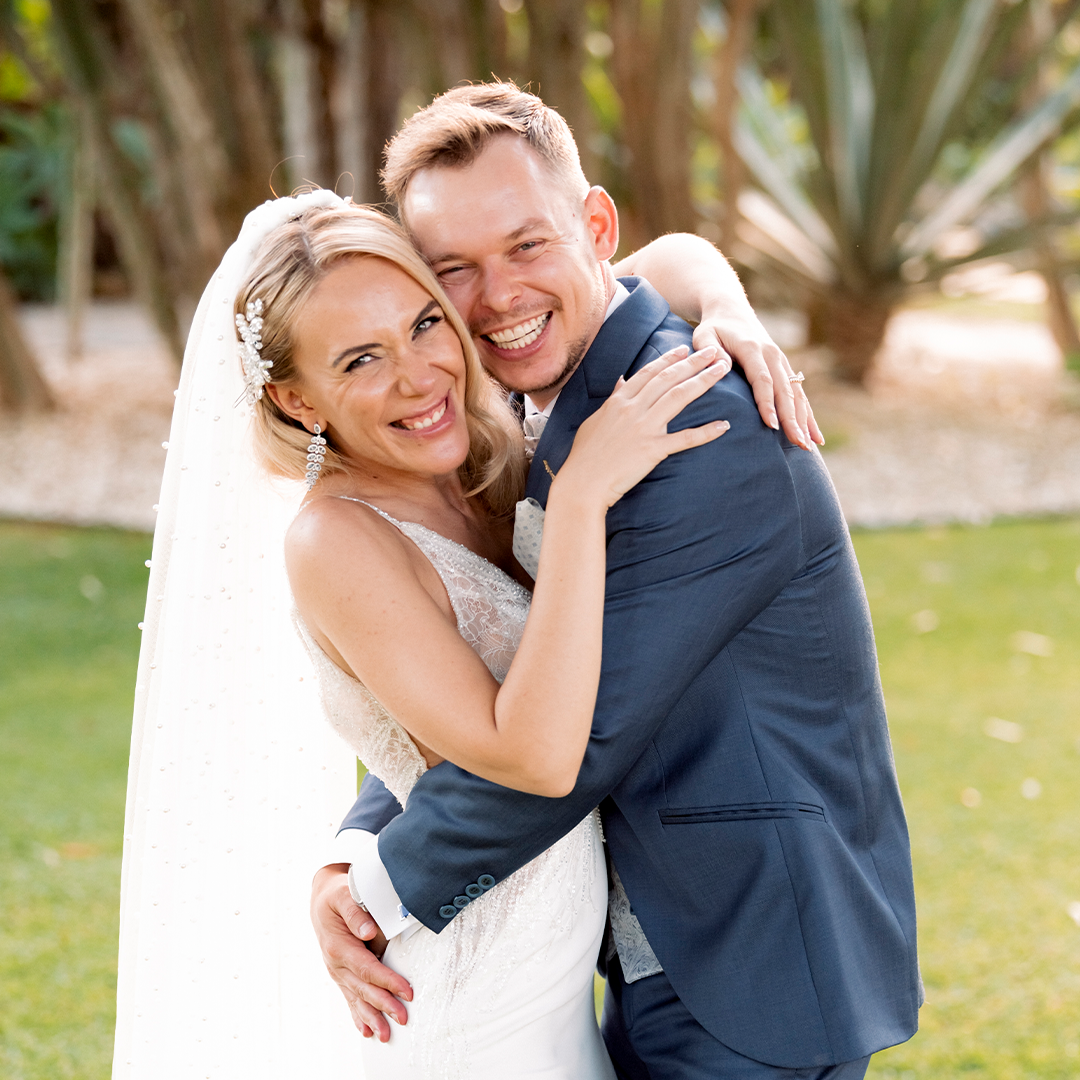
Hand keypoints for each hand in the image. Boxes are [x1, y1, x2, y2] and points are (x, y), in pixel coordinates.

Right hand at [310, 864, 412, 1040]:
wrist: (322, 898)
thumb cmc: (337, 895)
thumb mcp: (344, 895)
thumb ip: (356, 913)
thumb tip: (369, 932)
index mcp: (338, 946)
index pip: (367, 968)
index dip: (387, 981)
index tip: (406, 991)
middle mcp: (335, 963)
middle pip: (363, 988)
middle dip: (384, 1005)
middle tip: (403, 1018)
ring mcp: (337, 971)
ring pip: (356, 998)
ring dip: (372, 1017)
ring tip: (385, 1035)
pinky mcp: (341, 974)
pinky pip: (350, 997)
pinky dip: (359, 1015)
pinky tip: (367, 1030)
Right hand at [561, 345, 730, 508]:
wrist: (582, 483)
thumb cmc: (585, 455)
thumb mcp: (596, 420)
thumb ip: (612, 399)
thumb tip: (622, 380)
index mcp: (619, 401)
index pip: (649, 373)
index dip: (669, 359)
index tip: (685, 349)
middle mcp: (633, 409)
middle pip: (668, 379)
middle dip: (693, 362)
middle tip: (714, 351)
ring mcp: (644, 428)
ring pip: (678, 397)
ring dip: (703, 381)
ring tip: (722, 369)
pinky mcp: (653, 450)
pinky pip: (684, 439)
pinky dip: (705, 432)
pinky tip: (724, 425)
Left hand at [692, 315, 822, 450]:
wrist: (731, 311)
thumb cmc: (713, 328)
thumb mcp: (704, 336)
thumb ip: (710, 351)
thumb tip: (721, 367)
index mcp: (753, 349)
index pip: (762, 380)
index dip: (768, 403)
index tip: (770, 424)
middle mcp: (773, 355)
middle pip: (785, 391)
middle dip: (792, 419)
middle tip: (797, 443)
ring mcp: (782, 362)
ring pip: (797, 394)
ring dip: (805, 421)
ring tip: (809, 445)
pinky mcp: (785, 369)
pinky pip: (799, 395)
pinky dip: (808, 416)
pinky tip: (815, 436)